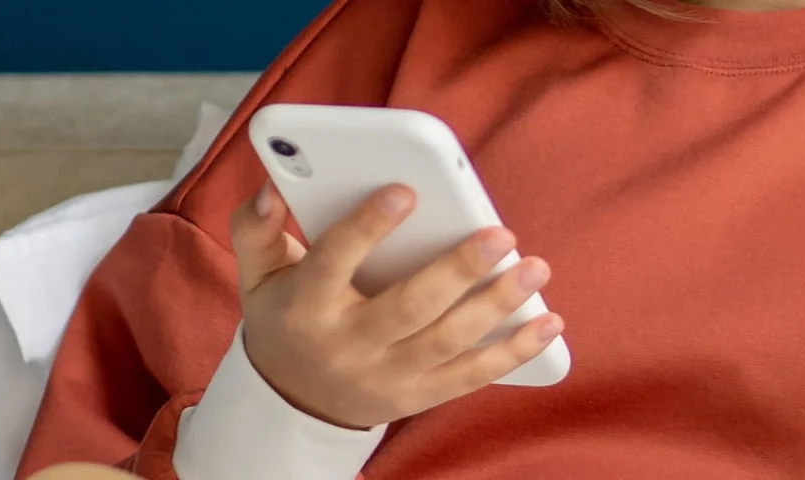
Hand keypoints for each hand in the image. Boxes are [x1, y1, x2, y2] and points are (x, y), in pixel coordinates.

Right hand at [230, 185, 565, 429]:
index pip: (334, 263)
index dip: (367, 227)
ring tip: (535, 269)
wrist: (294, 402)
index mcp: (306, 307)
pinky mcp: (418, 397)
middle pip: (408, 308)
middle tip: (501, 234)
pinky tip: (548, 322)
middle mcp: (347, 346)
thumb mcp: (257, 276)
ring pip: (448, 343)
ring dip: (497, 307)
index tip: (406, 190)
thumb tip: (270, 188)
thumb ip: (256, 228)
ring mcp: (386, 378)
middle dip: (458, 271)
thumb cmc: (286, 319)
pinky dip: (513, 352)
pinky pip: (472, 377)